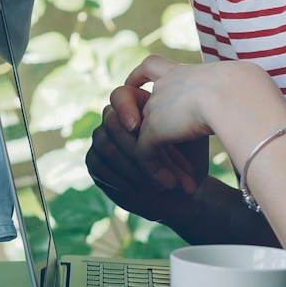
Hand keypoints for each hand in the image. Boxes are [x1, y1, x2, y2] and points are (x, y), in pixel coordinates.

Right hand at [86, 84, 205, 223]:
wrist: (183, 191)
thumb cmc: (189, 160)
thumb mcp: (190, 137)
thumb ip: (181, 118)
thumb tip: (173, 111)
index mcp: (138, 105)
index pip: (120, 95)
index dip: (124, 108)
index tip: (136, 127)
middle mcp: (115, 119)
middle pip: (112, 123)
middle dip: (135, 148)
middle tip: (157, 168)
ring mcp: (102, 139)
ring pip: (108, 147)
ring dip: (133, 168)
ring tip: (157, 183)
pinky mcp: (95, 162)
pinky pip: (99, 166)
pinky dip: (121, 178)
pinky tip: (139, 187)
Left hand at [120, 54, 276, 186]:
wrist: (236, 95)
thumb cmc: (249, 92)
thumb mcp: (243, 91)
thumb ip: (238, 99)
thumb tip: (261, 104)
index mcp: (183, 72)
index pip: (152, 66)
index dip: (138, 75)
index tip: (135, 85)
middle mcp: (164, 86)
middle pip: (152, 113)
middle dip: (162, 140)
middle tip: (180, 168)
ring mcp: (156, 107)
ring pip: (147, 138)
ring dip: (163, 162)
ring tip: (177, 182)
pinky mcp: (153, 129)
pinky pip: (144, 154)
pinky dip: (155, 172)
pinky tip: (171, 185)